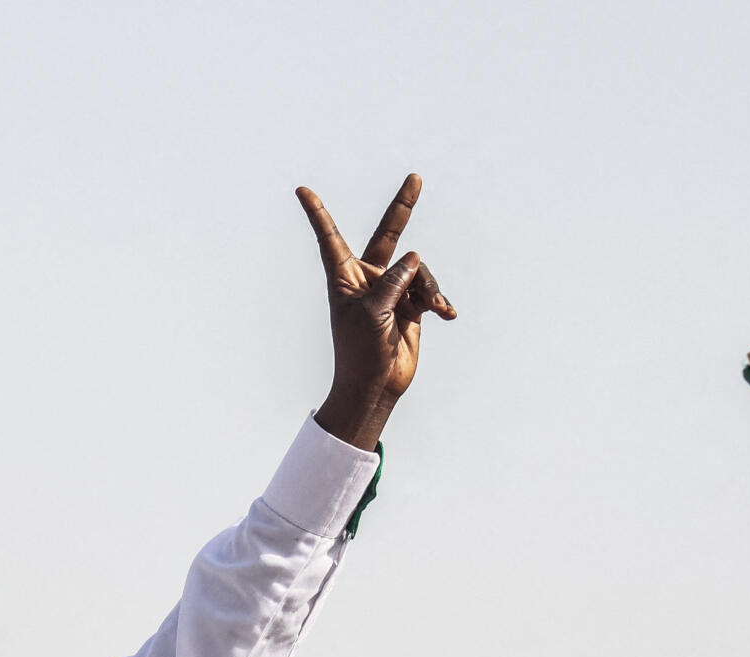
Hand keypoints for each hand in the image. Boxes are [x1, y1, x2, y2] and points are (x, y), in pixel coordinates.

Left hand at [296, 174, 456, 450]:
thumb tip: (415, 255)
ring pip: (418, 270)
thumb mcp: (373, 313)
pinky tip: (447, 315)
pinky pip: (430, 290)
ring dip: (428, 288)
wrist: (376, 386)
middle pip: (388, 235)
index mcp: (344, 277)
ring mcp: (392, 289)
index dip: (318, 213)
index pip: (330, 238)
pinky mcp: (411, 304)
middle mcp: (368, 278)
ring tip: (431, 309)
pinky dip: (438, 301)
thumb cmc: (361, 353)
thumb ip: (394, 281)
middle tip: (415, 177)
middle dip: (403, 207)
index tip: (302, 190)